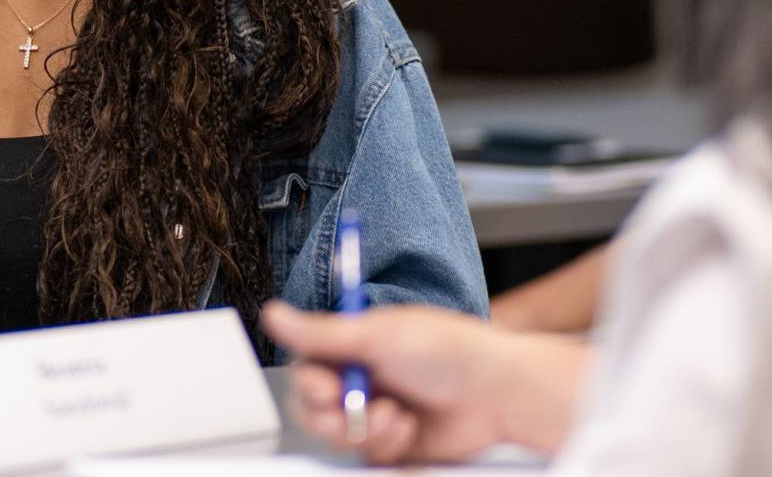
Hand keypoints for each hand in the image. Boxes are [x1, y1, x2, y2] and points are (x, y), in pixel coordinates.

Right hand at [261, 301, 587, 465]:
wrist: (497, 393)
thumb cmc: (449, 350)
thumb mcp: (378, 335)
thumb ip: (320, 334)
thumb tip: (274, 314)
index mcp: (353, 346)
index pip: (305, 368)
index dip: (309, 384)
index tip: (326, 388)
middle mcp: (360, 379)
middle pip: (312, 408)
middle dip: (331, 415)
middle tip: (353, 409)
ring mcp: (375, 412)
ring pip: (337, 436)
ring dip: (363, 429)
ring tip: (394, 415)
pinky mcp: (393, 443)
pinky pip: (366, 456)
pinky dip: (384, 445)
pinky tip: (407, 428)